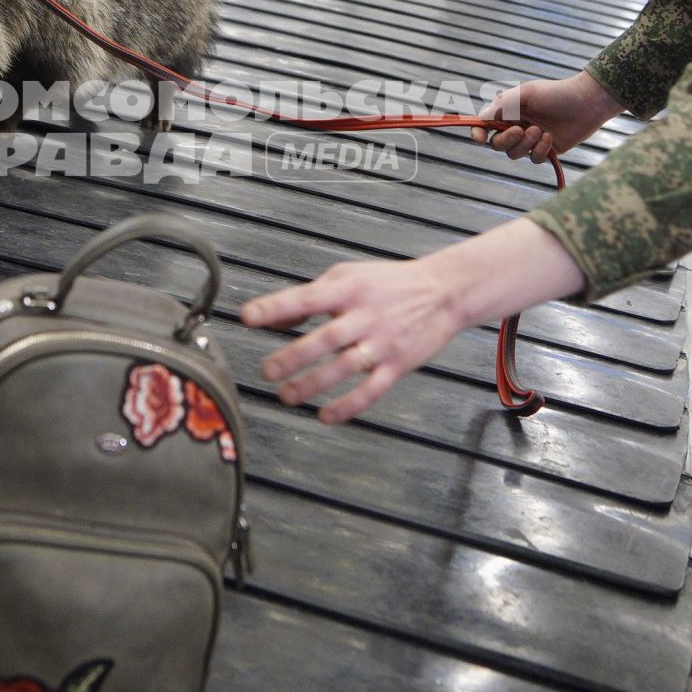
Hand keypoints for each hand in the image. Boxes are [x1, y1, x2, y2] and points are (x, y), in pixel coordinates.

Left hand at [241, 220, 587, 423]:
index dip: (275, 307)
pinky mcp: (397, 365)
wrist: (443, 292)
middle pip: (325, 339)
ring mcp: (382, 342)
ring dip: (313, 385)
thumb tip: (274, 318)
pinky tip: (325, 415)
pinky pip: (371, 390)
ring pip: (344, 368)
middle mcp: (364, 315)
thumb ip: (309, 296)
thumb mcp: (346, 275)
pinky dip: (348, 406)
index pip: (306, 298)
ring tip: (287, 396)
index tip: (248, 317)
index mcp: (348, 289)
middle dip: (292, 356)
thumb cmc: (388, 283)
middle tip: (267, 371)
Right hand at [472, 71, 623, 162]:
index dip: (478, 133)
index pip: (484, 126)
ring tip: (540, 131)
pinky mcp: (545, 150)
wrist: (587, 102)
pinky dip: (540, 150)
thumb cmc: (556, 93)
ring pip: (514, 154)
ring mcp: (530, 140)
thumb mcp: (526, 93)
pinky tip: (549, 138)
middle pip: (497, 144)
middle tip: (521, 130)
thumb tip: (482, 118)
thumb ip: (503, 105)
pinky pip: (534, 159)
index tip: (479, 138)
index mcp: (508, 111)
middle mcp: (516, 126)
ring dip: (525, 144)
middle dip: (506, 140)